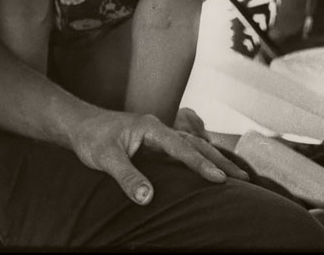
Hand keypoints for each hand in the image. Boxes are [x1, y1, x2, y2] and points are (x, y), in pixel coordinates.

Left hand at [66, 104, 248, 205]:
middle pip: (195, 144)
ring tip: (237, 175)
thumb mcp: (105, 157)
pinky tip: (211, 168)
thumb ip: (126, 175)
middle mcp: (158, 129)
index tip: (220, 179)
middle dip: (219, 160)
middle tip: (243, 177)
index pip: (181, 147)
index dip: (200, 164)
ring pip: (192, 145)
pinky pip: (184, 150)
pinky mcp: (156, 144)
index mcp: (150, 128)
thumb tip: (147, 197)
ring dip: (213, 158)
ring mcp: (158, 136)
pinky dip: (201, 157)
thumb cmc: (91, 137)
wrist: (80, 125)